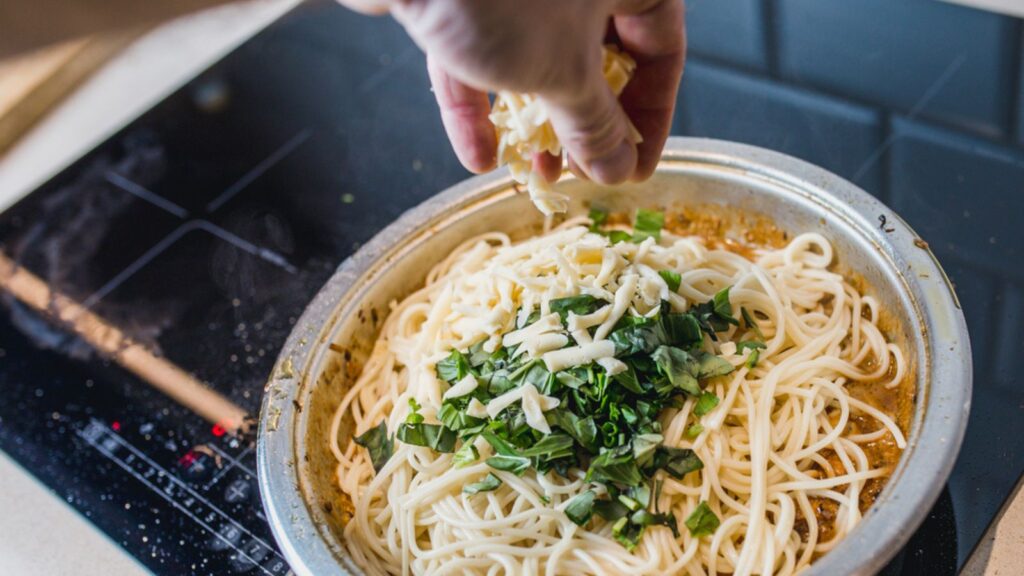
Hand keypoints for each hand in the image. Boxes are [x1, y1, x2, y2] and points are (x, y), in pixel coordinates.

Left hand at [341, 0, 685, 184]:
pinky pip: (479, 55)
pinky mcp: (461, 0)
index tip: (634, 166)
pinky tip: (478, 155)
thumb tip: (619, 169)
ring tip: (530, 173)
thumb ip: (596, 125)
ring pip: (536, 59)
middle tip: (577, 173)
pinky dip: (479, 104)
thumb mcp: (564, 73)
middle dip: (583, 124)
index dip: (652, 115)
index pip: (662, 47)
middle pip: (598, 57)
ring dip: (533, 123)